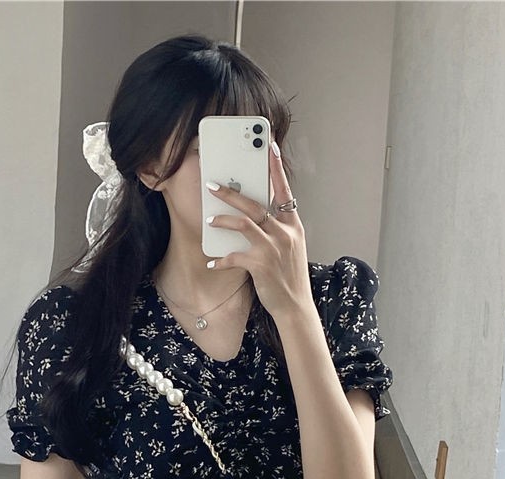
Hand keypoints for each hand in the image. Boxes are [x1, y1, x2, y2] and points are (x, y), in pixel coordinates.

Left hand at [204, 140, 312, 320]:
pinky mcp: (260, 264)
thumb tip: (256, 216)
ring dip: (222, 220)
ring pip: (243, 224)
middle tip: (212, 185)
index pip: (285, 191)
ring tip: (209, 220)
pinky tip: (212, 262)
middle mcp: (284, 233)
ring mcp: (273, 248)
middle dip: (231, 193)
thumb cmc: (289, 277)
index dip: (276, 169)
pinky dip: (221, 259)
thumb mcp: (291, 248)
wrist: (295, 305)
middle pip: (255, 204)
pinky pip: (234, 256)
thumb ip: (278, 229)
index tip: (269, 147)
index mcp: (293, 225)